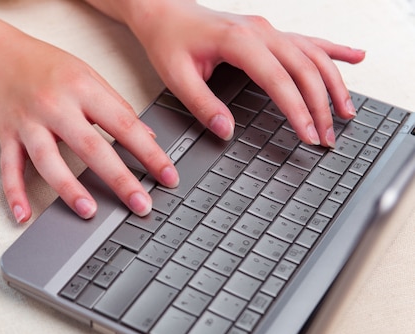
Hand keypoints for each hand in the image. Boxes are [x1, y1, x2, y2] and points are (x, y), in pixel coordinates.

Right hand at [0, 33, 178, 222]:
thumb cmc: (47, 66)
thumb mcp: (88, 75)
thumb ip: (118, 106)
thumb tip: (148, 137)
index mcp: (82, 89)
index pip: (124, 125)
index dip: (150, 153)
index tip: (168, 176)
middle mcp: (55, 106)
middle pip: (91, 147)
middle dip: (120, 179)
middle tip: (141, 205)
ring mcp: (29, 123)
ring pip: (49, 161)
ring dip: (69, 189)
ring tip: (90, 212)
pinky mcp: (7, 136)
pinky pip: (9, 168)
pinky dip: (14, 193)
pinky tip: (24, 216)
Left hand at [125, 1, 365, 146]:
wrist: (164, 12)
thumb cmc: (169, 40)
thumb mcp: (176, 77)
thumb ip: (202, 105)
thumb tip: (226, 131)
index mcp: (238, 40)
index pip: (278, 79)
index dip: (297, 109)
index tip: (307, 133)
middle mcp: (260, 31)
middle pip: (304, 69)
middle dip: (321, 105)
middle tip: (327, 136)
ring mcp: (267, 30)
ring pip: (313, 55)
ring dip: (333, 83)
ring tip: (347, 111)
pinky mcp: (268, 32)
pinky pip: (308, 41)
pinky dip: (333, 51)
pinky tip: (354, 57)